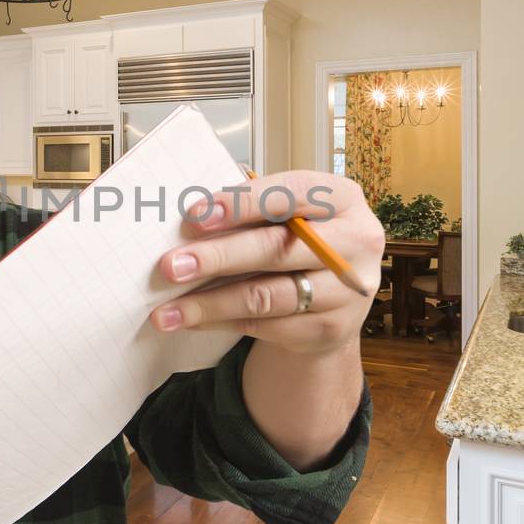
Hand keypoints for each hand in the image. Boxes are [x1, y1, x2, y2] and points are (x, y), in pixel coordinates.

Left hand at [150, 170, 383, 356]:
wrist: (333, 300)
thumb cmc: (299, 242)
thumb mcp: (289, 216)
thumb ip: (253, 211)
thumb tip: (190, 221)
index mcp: (344, 199)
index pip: (292, 193)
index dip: (242, 204)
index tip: (194, 216)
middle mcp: (357, 243)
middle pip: (278, 249)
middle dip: (218, 257)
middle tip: (171, 266)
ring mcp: (347, 291)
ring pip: (267, 296)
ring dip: (210, 302)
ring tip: (167, 309)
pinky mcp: (330, 330)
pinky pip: (266, 326)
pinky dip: (221, 322)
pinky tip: (190, 320)